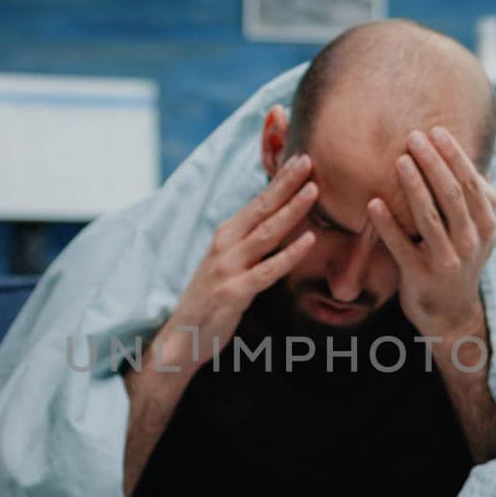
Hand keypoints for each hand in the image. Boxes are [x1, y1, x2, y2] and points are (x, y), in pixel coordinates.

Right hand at [155, 154, 318, 373]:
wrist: (181, 338)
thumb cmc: (209, 300)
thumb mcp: (226, 264)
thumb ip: (248, 243)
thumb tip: (276, 223)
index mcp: (225, 236)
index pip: (257, 202)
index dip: (279, 180)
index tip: (300, 158)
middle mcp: (224, 246)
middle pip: (261, 209)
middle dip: (286, 183)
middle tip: (309, 159)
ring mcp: (228, 268)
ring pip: (266, 233)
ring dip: (291, 210)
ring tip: (314, 191)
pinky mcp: (234, 292)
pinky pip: (268, 271)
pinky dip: (289, 255)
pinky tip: (309, 241)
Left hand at [366, 127, 495, 351]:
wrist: (451, 313)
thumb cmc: (460, 260)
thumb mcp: (478, 231)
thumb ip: (477, 199)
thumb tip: (473, 159)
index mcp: (486, 225)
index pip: (471, 183)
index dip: (454, 156)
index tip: (435, 132)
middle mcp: (471, 242)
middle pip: (452, 195)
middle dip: (433, 163)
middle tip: (413, 137)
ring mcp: (447, 261)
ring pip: (430, 218)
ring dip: (414, 186)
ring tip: (399, 161)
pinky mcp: (421, 277)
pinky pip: (402, 247)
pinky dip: (387, 225)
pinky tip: (372, 203)